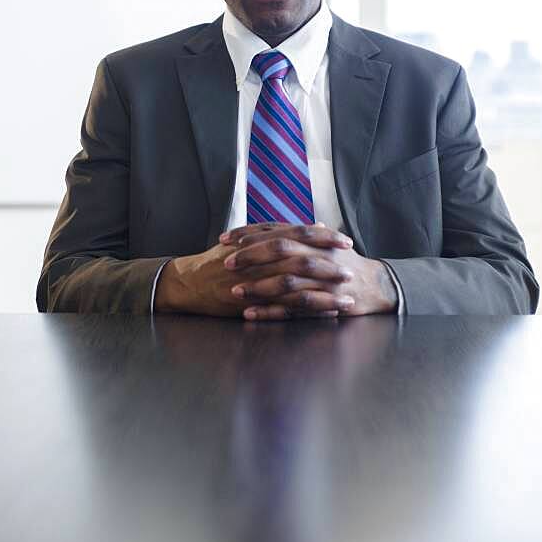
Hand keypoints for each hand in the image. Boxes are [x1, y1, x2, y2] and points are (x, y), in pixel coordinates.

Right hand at [154, 224, 353, 318]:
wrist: (190, 282)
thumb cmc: (221, 260)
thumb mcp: (249, 239)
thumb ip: (281, 232)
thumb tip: (315, 224)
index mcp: (262, 240)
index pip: (299, 234)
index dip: (325, 238)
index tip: (346, 242)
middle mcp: (259, 260)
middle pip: (302, 260)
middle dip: (330, 267)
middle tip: (352, 271)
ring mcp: (255, 283)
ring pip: (297, 288)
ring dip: (324, 295)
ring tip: (346, 300)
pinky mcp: (252, 304)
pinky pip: (283, 310)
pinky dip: (306, 313)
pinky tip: (325, 317)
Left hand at [219, 222, 398, 319]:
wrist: (377, 285)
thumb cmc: (346, 263)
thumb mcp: (325, 242)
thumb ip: (299, 235)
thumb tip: (274, 226)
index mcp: (314, 238)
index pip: (277, 230)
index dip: (250, 233)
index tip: (226, 239)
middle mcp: (318, 255)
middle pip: (280, 250)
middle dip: (251, 256)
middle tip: (226, 262)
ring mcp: (322, 280)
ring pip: (286, 280)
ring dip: (257, 286)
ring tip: (234, 291)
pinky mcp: (324, 303)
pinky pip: (293, 308)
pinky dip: (270, 311)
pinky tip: (250, 313)